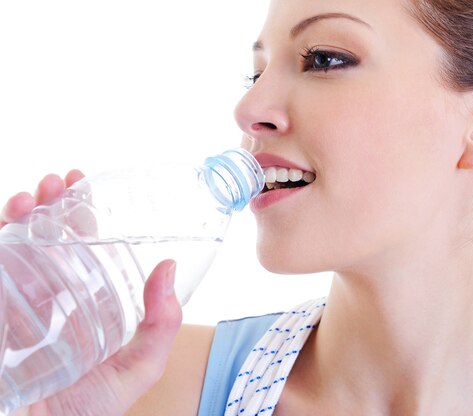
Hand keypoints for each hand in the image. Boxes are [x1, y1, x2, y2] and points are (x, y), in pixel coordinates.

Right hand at [2, 172, 182, 415]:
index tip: (85, 189)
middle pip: (42, 242)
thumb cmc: (86, 412)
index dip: (79, 218)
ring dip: (21, 216)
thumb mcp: (134, 370)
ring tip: (35, 194)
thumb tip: (170, 268)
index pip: (76, 252)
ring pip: (12, 250)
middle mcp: (40, 303)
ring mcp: (11, 308)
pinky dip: (0, 242)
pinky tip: (13, 222)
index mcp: (75, 307)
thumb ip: (159, 329)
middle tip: (60, 181)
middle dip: (49, 206)